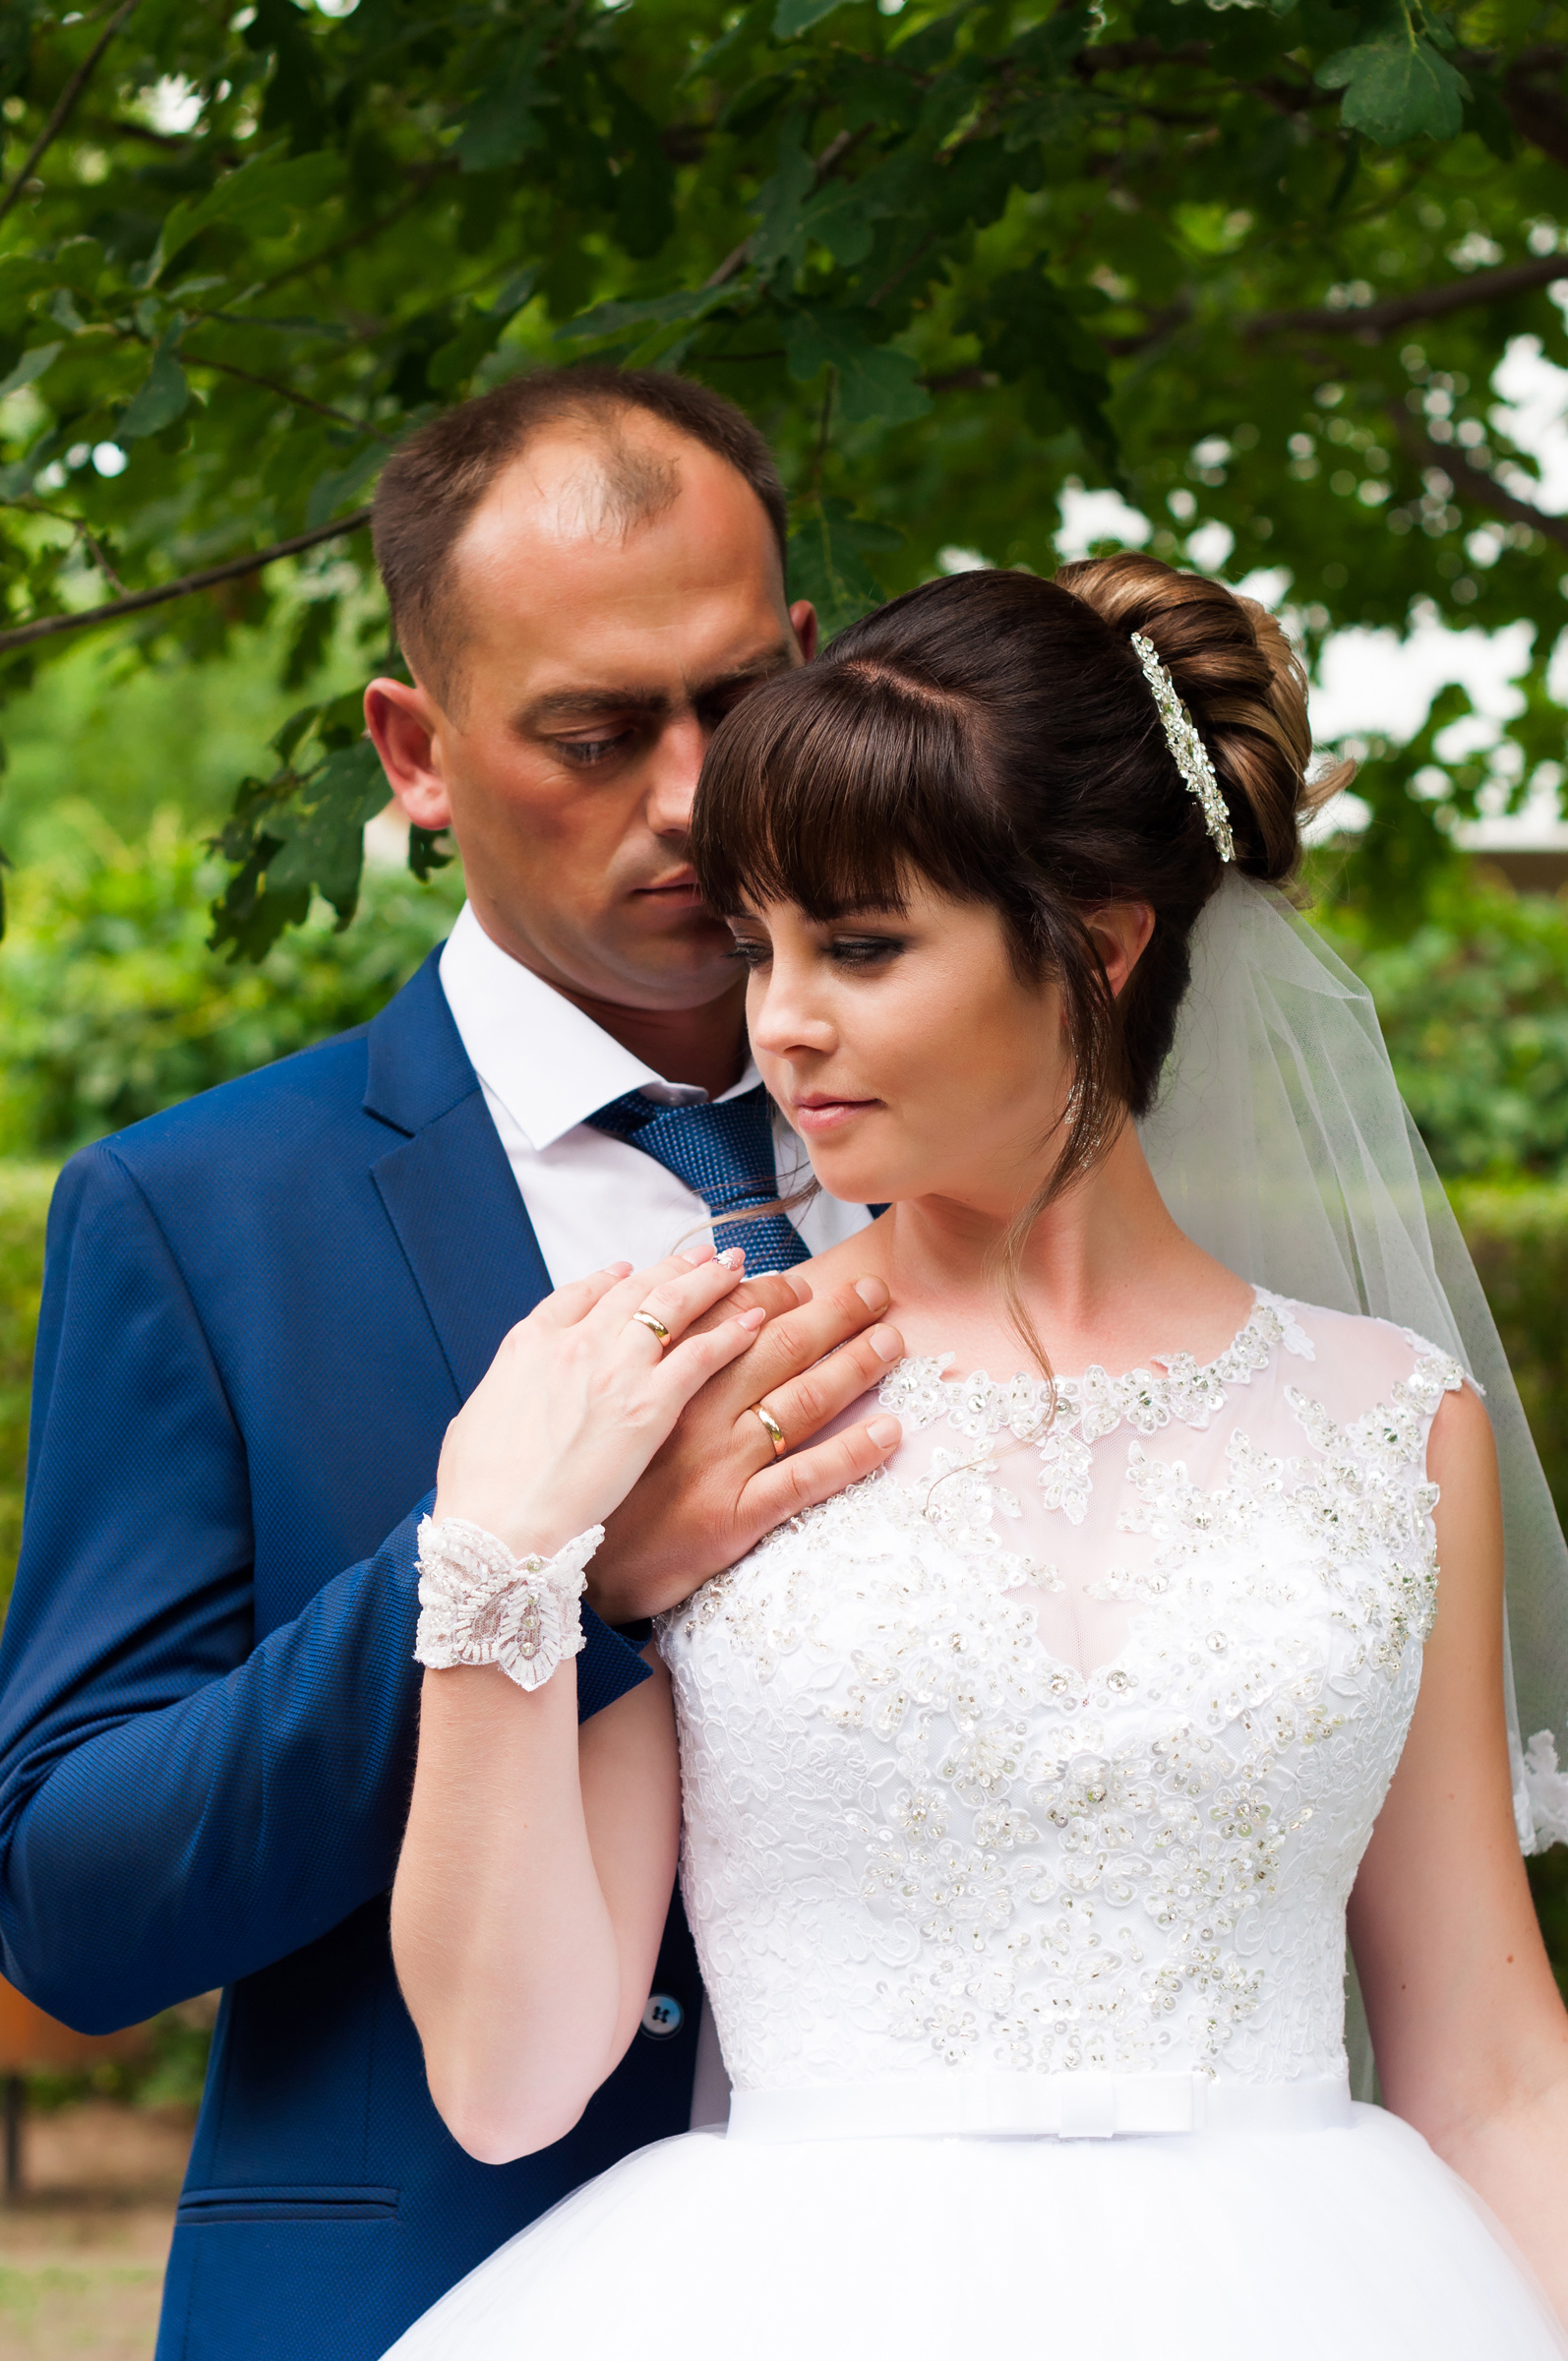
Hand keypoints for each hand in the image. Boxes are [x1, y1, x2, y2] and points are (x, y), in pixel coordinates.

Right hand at [432, 1248, 765, 1559]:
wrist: (500, 1525)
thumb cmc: (480, 1489)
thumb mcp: (476, 1418)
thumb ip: (505, 1390)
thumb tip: (514, 1392)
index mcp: (531, 1343)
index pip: (580, 1293)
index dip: (612, 1278)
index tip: (631, 1271)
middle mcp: (577, 1343)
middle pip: (635, 1288)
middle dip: (673, 1266)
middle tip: (702, 1254)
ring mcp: (616, 1370)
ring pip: (674, 1305)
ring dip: (709, 1281)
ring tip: (734, 1267)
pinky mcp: (651, 1405)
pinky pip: (702, 1355)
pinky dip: (732, 1333)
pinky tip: (753, 1321)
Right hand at [587, 1272, 903, 1623]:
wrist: (571, 1567)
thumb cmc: (597, 1489)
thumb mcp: (607, 1416)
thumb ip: (644, 1372)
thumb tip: (684, 1329)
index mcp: (662, 1383)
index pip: (729, 1319)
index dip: (776, 1295)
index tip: (807, 1282)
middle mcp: (696, 1415)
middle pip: (779, 1348)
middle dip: (834, 1314)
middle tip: (874, 1292)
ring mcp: (719, 1465)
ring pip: (800, 1401)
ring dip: (854, 1365)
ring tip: (892, 1341)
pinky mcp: (733, 1516)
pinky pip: (803, 1479)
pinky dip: (851, 1453)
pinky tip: (888, 1432)